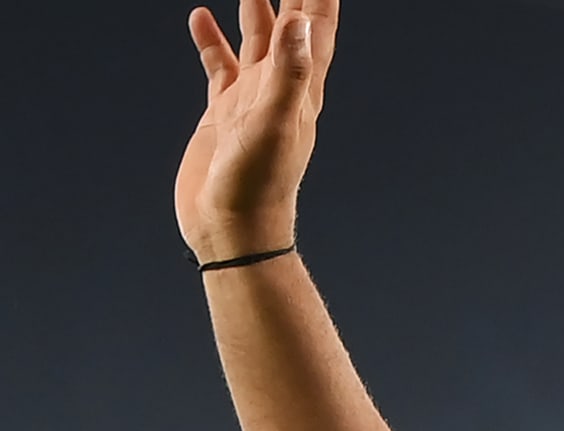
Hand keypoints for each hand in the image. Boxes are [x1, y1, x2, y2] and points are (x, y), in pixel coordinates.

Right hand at [175, 0, 339, 262]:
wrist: (232, 229)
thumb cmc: (259, 184)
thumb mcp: (275, 121)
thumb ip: (290, 71)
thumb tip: (300, 22)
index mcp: (302, 87)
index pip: (317, 28)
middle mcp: (281, 88)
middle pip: (290, 27)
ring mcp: (251, 99)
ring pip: (255, 41)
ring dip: (255, 9)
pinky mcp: (222, 113)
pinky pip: (219, 66)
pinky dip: (211, 41)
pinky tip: (199, 18)